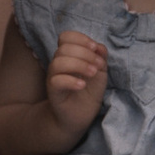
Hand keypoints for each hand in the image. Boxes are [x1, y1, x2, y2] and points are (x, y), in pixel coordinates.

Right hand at [43, 29, 108, 144]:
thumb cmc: (88, 92)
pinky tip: (82, 85)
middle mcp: (58, 64)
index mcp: (69, 55)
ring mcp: (54, 78)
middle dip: (85, 53)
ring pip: (57, 62)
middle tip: (98, 66)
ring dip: (79, 65)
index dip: (81, 39)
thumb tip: (99, 46)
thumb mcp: (100, 72)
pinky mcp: (53, 93)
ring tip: (93, 73)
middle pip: (63, 48)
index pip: (66, 36)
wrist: (79, 117)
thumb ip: (100, 57)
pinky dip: (71, 81)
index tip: (95, 48)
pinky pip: (56, 81)